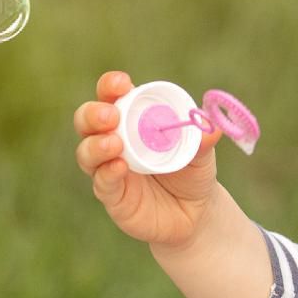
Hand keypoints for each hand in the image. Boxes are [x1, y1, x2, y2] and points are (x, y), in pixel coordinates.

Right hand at [73, 70, 224, 251]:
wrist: (196, 213)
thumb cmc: (192, 171)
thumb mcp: (201, 152)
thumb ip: (203, 139)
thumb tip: (211, 127)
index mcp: (131, 118)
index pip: (111, 95)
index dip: (111, 86)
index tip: (122, 84)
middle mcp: (113, 139)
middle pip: (86, 120)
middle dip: (93, 114)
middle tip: (111, 116)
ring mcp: (108, 168)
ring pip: (86, 152)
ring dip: (96, 145)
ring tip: (115, 144)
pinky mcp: (112, 196)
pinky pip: (102, 183)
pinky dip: (107, 173)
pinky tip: (119, 167)